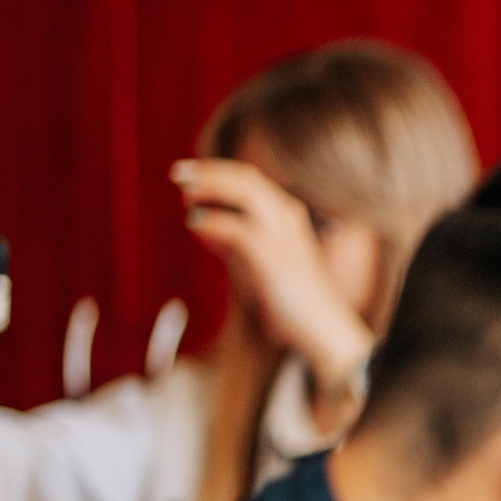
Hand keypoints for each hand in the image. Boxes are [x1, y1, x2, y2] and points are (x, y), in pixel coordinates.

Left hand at [170, 158, 375, 400]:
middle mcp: (287, 218)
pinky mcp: (273, 256)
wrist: (322, 328)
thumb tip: (199, 222)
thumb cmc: (292, 301)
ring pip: (244, 193)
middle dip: (209, 172)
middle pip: (245, 179)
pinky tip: (194, 224)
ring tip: (183, 193)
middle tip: (177, 174)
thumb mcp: (257, 262)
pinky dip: (213, 222)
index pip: (251, 180)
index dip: (218, 172)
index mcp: (288, 217)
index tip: (191, 176)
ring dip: (210, 188)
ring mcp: (282, 235)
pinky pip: (237, 227)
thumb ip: (231, 241)